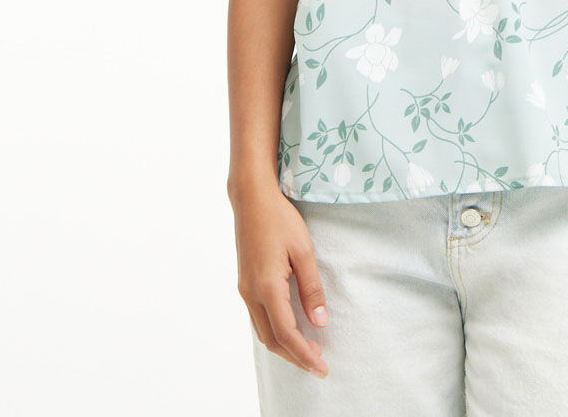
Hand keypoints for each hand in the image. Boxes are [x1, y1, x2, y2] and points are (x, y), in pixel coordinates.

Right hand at [233, 187, 330, 378]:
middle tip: (319, 364)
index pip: (286, 333)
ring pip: (263, 330)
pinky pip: (258, 317)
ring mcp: (245, 289)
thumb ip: (311, 287)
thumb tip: (319, 321)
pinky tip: (290, 329)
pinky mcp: (245, 283)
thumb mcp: (304, 250)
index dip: (304, 354)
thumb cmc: (280, 219)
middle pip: (271, 339)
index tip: (322, 367)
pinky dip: (274, 331)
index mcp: (267, 287)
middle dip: (295, 356)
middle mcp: (251, 293)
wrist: (251, 199)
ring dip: (284, 345)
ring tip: (308, 350)